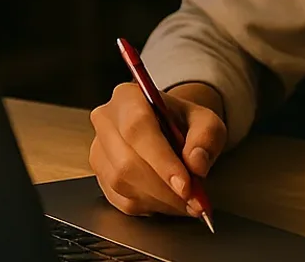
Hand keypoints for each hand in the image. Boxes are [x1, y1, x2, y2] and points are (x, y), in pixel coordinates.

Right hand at [88, 81, 226, 217]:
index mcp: (128, 97)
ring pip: (122, 184)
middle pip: (126, 161)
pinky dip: (149, 207)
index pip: (138, 129)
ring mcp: (98, 150)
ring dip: (159, 200)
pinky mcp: (99, 176)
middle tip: (194, 201)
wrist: (169, 128)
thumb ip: (206, 137)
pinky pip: (120, 200)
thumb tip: (196, 164)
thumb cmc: (184, 122)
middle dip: (164, 188)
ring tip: (187, 202)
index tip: (185, 186)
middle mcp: (106, 121)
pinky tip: (170, 202)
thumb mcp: (206, 120)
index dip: (161, 161)